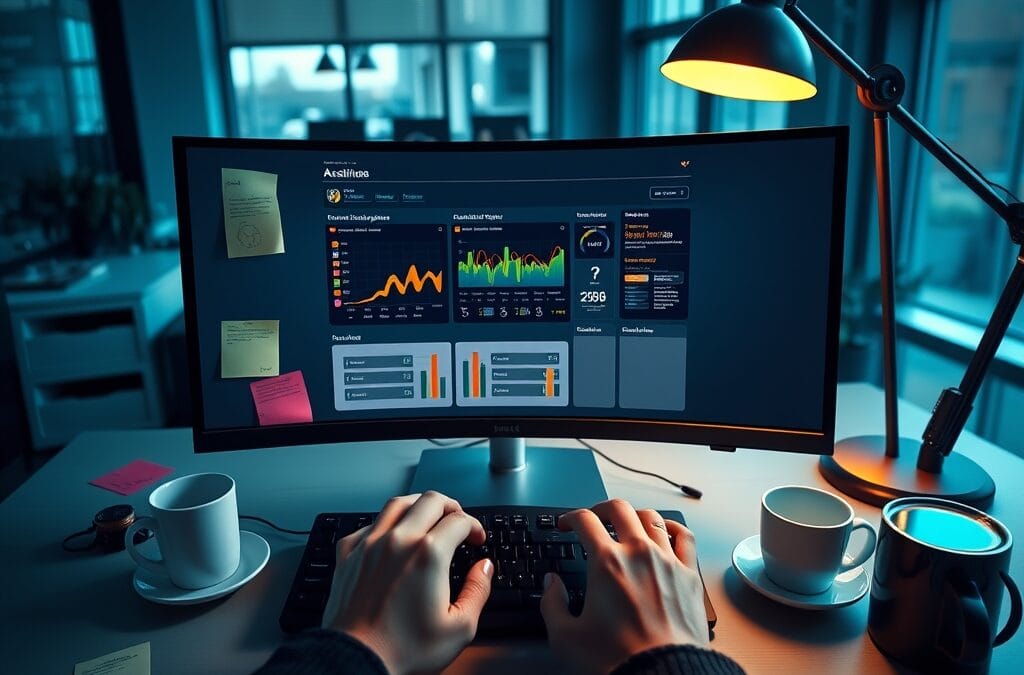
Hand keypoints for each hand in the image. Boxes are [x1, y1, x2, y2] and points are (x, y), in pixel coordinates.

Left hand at [321, 492, 493, 674]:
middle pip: (430, 500)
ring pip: (397, 503)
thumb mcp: (459, 628)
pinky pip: (369, 523)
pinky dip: (385, 522)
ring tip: (428, 515)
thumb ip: (478, 591)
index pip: (459, 520)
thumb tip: (484, 568)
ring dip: (419, 504)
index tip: (477, 539)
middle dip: (451, 506)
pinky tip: (391, 535)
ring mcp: (370, 545)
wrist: (355, 661)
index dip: (475, 527)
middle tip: (459, 520)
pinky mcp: (348, 555)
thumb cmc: (403, 650)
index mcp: (429, 554)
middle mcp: (398, 540)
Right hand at [540, 499, 707, 673]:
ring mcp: (667, 561)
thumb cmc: (618, 661)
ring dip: (634, 515)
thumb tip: (551, 584)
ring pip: (651, 517)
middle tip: (592, 519)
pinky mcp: (688, 575)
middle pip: (618, 508)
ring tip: (626, 525)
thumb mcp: (566, 637)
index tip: (566, 525)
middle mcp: (638, 553)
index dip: (569, 518)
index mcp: (606, 563)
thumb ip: (552, 604)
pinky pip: (684, 537)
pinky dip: (672, 528)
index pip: (584, 520)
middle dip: (600, 509)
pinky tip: (664, 532)